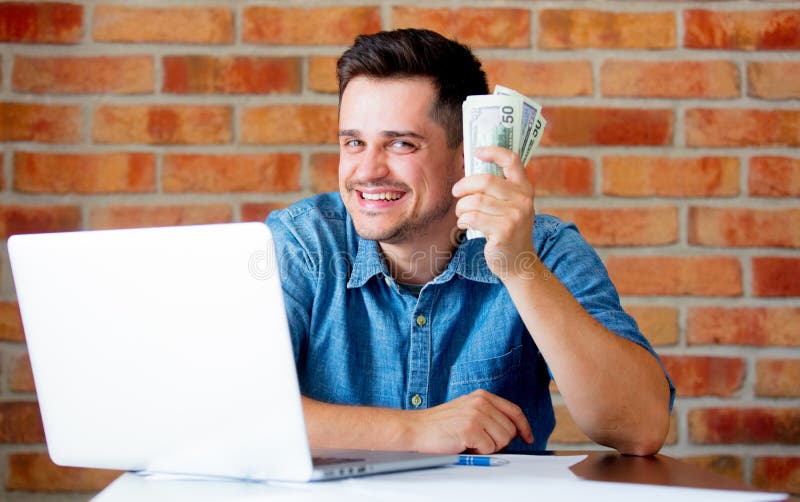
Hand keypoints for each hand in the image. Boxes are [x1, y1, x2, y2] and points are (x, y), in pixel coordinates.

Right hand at [407, 389, 533, 453]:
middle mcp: (482, 402)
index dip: (524, 427)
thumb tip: (512, 431)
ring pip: (502, 440)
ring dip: (488, 447)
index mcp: (483, 396)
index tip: (528, 437)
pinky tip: (465, 445)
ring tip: (471, 442)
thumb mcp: (467, 409)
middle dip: (499, 441)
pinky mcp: (471, 429)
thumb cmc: (441, 423)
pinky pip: (489, 448)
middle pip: (510, 430)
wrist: (417, 428)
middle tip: (481, 442)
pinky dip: (479, 452)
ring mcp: (476, 415)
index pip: (514, 411)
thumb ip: (489, 414)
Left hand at [452, 146, 536, 278]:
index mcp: (525, 189)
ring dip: (461, 207)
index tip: (476, 152)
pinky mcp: (503, 232)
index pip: (512, 160)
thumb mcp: (512, 207)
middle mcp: (523, 200)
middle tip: (456, 192)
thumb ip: (500, 190)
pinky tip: (465, 224)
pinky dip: (463, 220)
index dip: (493, 152)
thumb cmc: (508, 231)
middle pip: (485, 181)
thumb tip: (470, 172)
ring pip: (475, 201)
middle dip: (464, 186)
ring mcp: (515, 217)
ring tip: (461, 214)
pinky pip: (472, 217)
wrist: (518, 262)